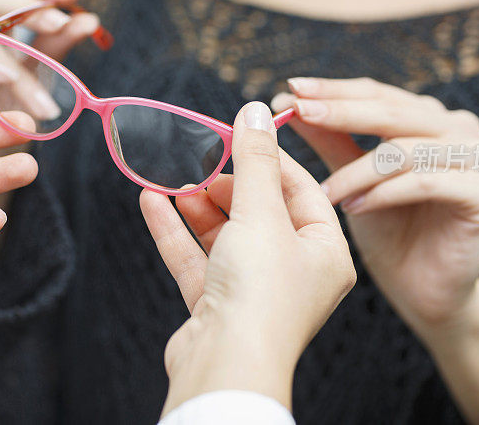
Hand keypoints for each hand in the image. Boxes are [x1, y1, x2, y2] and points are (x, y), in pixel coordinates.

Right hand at [140, 102, 355, 415]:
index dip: (269, 157)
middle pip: (260, 211)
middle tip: (201, 158)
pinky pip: (196, 259)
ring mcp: (254, 290)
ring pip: (224, 235)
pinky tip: (152, 201)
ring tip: (172, 177)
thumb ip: (254, 160)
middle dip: (227, 183)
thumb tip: (254, 110)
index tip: (239, 131)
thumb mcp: (260, 213)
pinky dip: (176, 231)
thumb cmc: (261, 293)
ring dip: (197, 205)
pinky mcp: (217, 305)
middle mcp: (294, 272)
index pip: (301, 189)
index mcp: (325, 252)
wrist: (226, 368)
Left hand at [273, 78, 478, 423]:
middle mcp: (457, 128)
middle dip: (339, 112)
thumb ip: (329, 139)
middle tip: (298, 112)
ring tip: (323, 192)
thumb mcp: (351, 178)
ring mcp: (477, 158)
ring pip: (404, 150)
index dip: (332, 90)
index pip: (375, 92)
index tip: (290, 90)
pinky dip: (384, 194)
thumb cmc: (387, 230)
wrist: (423, 289)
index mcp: (426, 117)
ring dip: (356, 170)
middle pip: (391, 111)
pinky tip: (353, 208)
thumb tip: (290, 102)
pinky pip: (426, 183)